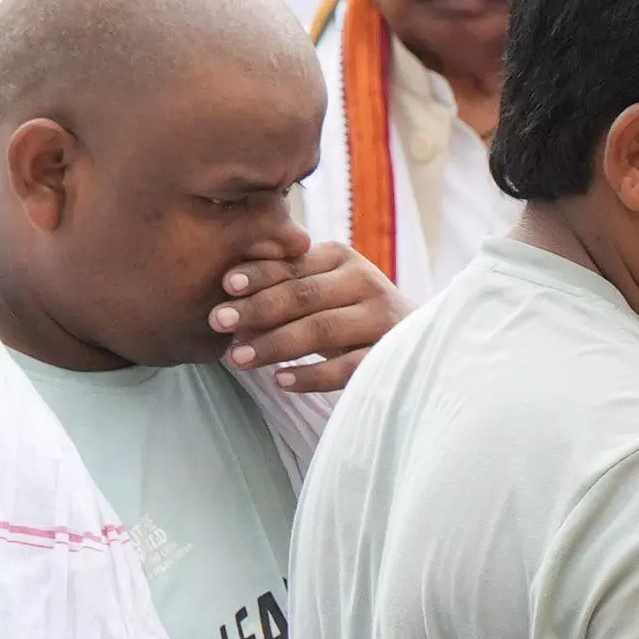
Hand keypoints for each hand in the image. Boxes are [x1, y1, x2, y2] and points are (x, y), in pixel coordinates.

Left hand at [210, 234, 401, 390]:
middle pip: (303, 295)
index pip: (292, 264)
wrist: (421, 341)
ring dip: (275, 344)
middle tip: (218, 323)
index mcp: (340, 257)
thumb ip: (284, 282)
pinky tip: (281, 380)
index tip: (225, 285)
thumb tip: (227, 294)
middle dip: (256, 309)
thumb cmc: (350, 312)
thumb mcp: (321, 288)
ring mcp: (381, 319)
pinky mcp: (391, 355)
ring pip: (322, 329)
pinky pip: (347, 367)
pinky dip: (312, 376)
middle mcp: (364, 281)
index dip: (258, 274)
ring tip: (238, 359)